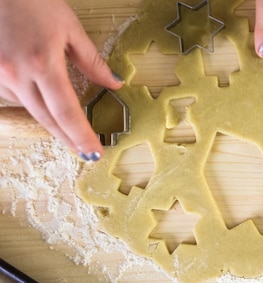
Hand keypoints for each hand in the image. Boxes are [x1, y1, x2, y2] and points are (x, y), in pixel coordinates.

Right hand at [0, 0, 122, 160]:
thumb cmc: (31, 0)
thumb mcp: (69, 27)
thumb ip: (92, 61)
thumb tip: (114, 82)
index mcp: (43, 63)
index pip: (67, 112)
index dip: (81, 136)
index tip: (94, 151)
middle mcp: (17, 74)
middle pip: (48, 119)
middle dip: (69, 139)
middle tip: (85, 152)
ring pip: (30, 109)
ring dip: (51, 122)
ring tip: (70, 132)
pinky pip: (14, 96)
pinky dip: (32, 103)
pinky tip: (44, 104)